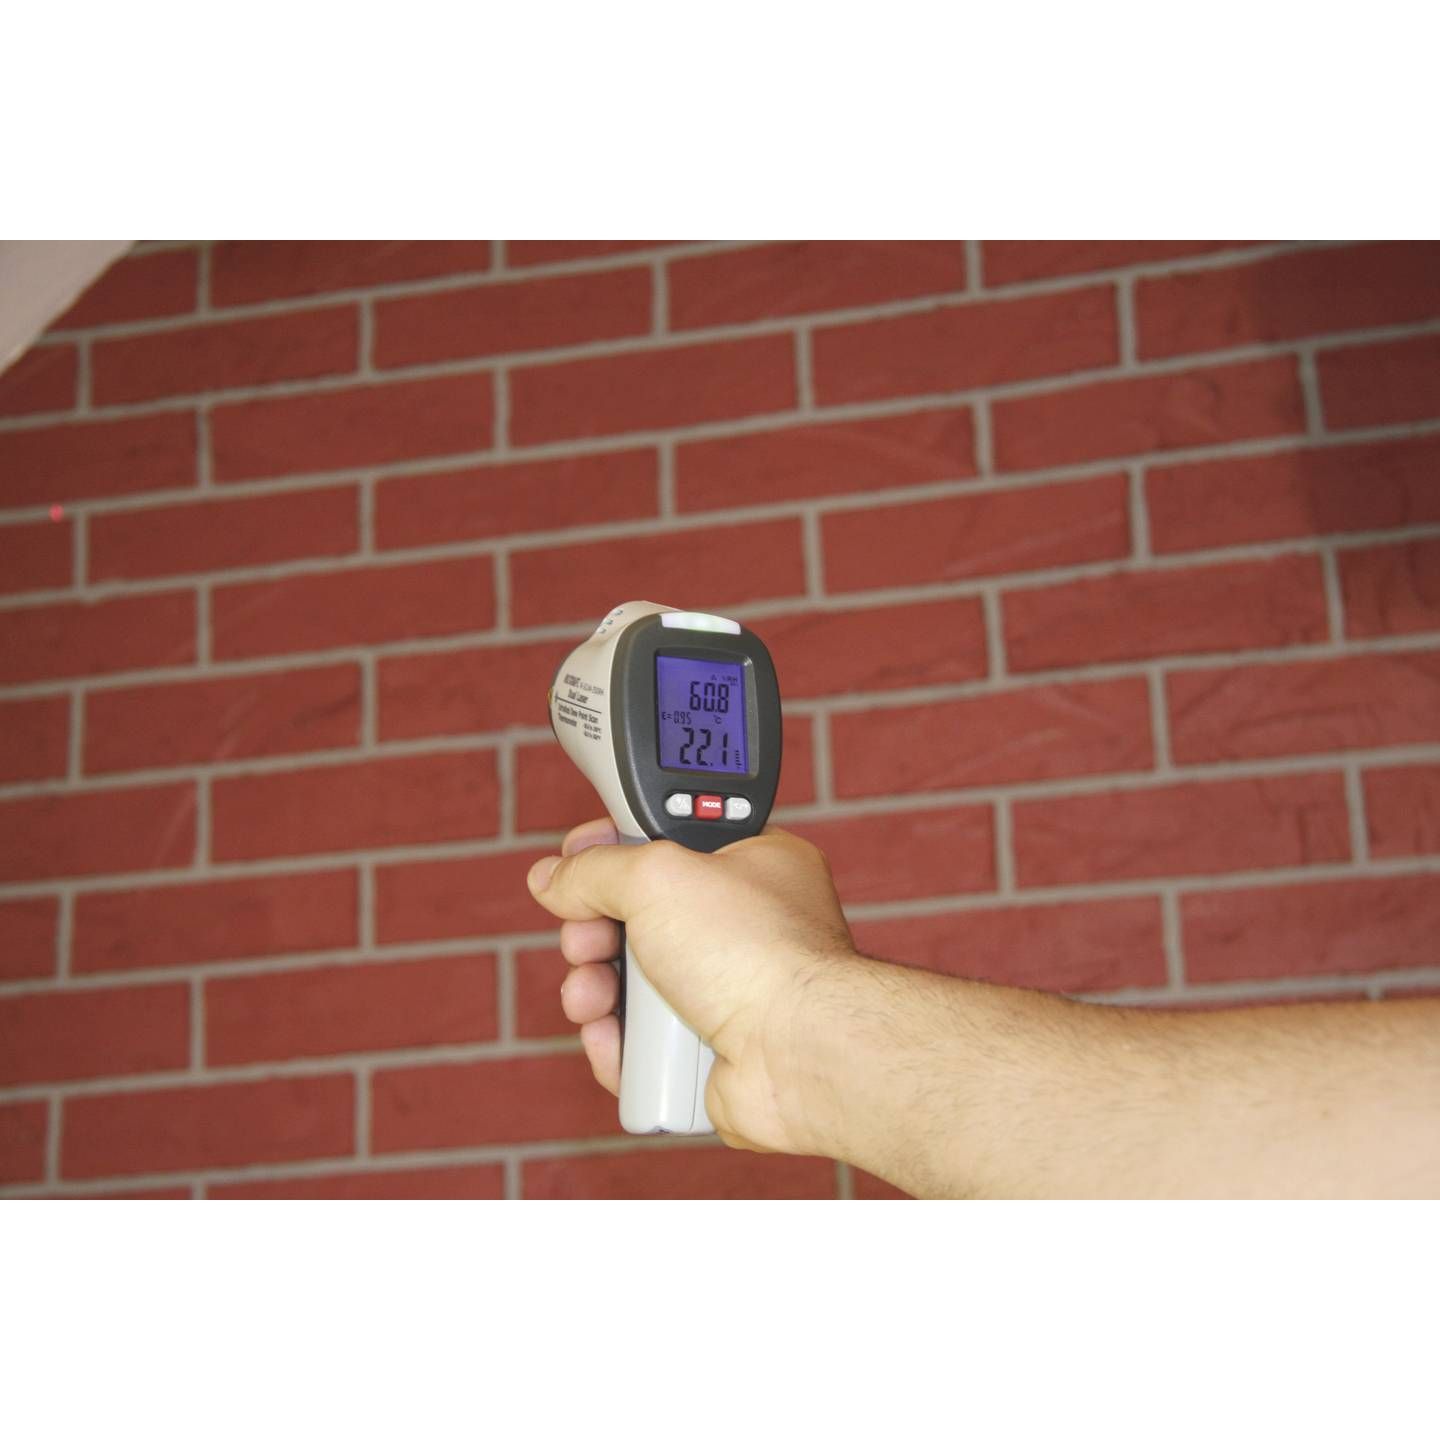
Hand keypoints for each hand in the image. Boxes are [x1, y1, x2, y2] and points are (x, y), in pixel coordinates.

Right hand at [526, 818, 860, 1153]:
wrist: (797, 1052)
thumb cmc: (756, 953)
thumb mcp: (658, 875)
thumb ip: (596, 868)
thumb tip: (553, 877)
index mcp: (751, 864)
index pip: (668, 841)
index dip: (616, 847)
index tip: (576, 857)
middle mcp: (745, 927)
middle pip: (638, 917)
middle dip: (594, 930)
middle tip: (585, 938)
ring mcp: (730, 992)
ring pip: (634, 984)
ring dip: (596, 988)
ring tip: (592, 996)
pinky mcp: (713, 1052)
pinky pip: (643, 1045)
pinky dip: (616, 1043)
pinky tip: (607, 1037)